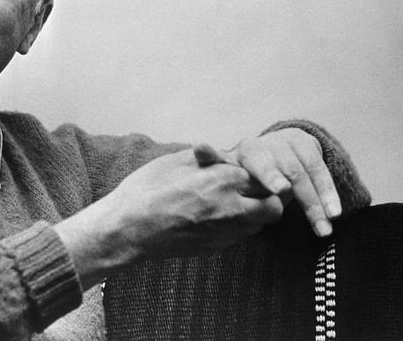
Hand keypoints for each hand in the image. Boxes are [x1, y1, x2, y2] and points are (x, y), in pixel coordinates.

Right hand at [106, 148, 283, 258]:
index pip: (263, 176)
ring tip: (231, 202)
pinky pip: (239, 236)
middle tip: (252, 189)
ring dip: (254, 212)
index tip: (246, 169)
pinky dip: (236, 226)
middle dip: (269, 196)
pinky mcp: (216, 248)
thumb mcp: (175, 160)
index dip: (257, 171)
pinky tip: (213, 216)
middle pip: (275, 207)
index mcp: (221, 180)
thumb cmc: (146, 189)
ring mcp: (224, 232)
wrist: (128, 228)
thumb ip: (207, 157)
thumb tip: (224, 155)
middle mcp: (231, 208)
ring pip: (260, 224)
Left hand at [224, 128, 341, 236]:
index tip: (280, 190)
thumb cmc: (245, 168)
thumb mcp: (227, 166)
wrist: (272, 147)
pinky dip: (329, 194)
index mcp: (249, 151)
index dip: (270, 175)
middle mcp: (272, 144)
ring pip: (307, 175)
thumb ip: (213, 161)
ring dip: (316, 203)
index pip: (259, 161)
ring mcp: (293, 145)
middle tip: (307, 213)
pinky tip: (334, 214)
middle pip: (289, 169)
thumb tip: (198, 147)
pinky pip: (322, 173)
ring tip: (322, 229)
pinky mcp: (310, 148)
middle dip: (300, 194)